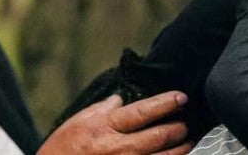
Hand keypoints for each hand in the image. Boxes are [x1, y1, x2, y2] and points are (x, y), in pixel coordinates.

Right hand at [38, 91, 191, 154]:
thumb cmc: (62, 150)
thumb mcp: (79, 122)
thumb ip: (104, 108)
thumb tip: (121, 98)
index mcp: (107, 128)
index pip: (144, 111)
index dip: (166, 103)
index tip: (182, 98)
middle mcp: (119, 149)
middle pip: (159, 136)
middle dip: (177, 128)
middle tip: (184, 124)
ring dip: (179, 150)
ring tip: (186, 143)